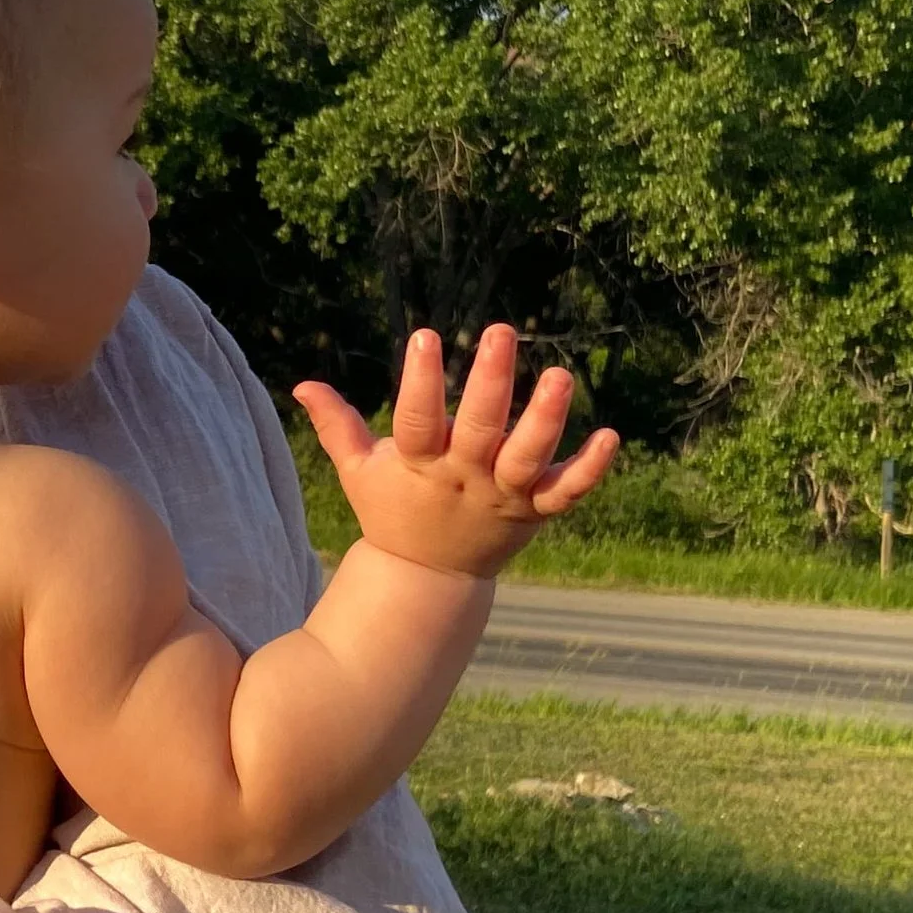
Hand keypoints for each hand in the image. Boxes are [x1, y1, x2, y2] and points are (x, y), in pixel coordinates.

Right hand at [293, 325, 618, 580]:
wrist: (429, 580)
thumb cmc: (393, 511)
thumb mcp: (359, 471)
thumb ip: (336, 425)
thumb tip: (301, 383)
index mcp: (420, 466)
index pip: (417, 420)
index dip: (419, 380)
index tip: (424, 336)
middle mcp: (465, 478)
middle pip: (479, 430)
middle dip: (490, 382)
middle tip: (501, 332)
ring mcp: (504, 496)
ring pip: (528, 458)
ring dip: (546, 419)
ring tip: (560, 375)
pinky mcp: (535, 512)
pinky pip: (567, 492)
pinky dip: (589, 468)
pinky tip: (610, 434)